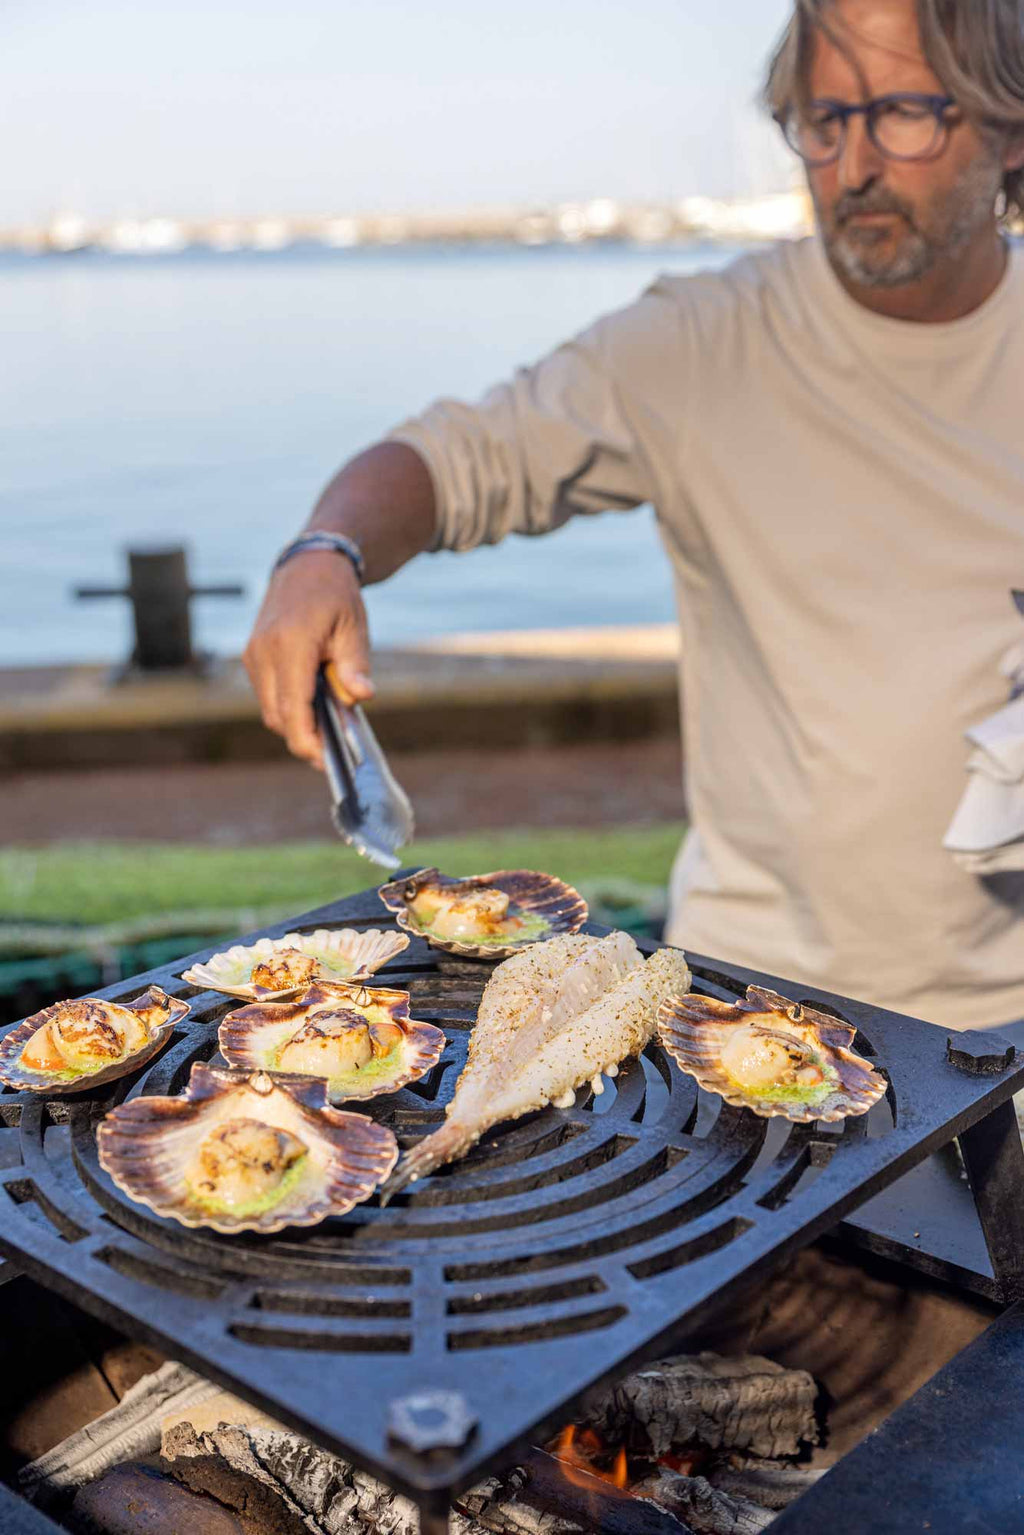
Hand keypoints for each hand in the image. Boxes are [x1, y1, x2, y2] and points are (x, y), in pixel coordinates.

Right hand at [243, 552, 373, 767]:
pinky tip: (313, 707)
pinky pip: (267, 695)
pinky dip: (288, 707)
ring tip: (327, 728)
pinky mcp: (251, 657)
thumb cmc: (336, 596)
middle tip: (334, 751)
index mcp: (291, 644)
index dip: (307, 740)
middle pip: (278, 716)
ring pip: (270, 710)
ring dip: (296, 723)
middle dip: (304, 738)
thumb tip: (361, 697)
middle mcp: (263, 651)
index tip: (326, 760)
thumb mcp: (354, 628)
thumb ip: (355, 666)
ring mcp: (253, 655)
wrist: (307, 565)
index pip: (292, 707)